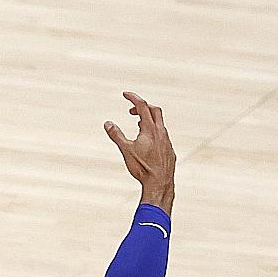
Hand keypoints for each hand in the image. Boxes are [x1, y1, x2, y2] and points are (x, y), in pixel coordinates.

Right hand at [105, 91, 174, 212]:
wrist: (160, 183)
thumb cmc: (142, 167)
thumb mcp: (126, 150)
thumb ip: (116, 135)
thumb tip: (107, 123)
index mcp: (150, 129)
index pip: (143, 106)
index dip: (133, 98)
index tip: (125, 94)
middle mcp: (161, 132)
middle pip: (155, 110)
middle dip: (143, 106)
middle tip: (131, 110)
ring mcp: (167, 141)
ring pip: (160, 123)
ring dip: (148, 120)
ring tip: (138, 126)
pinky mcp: (169, 150)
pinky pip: (163, 135)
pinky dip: (154, 131)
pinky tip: (148, 142)